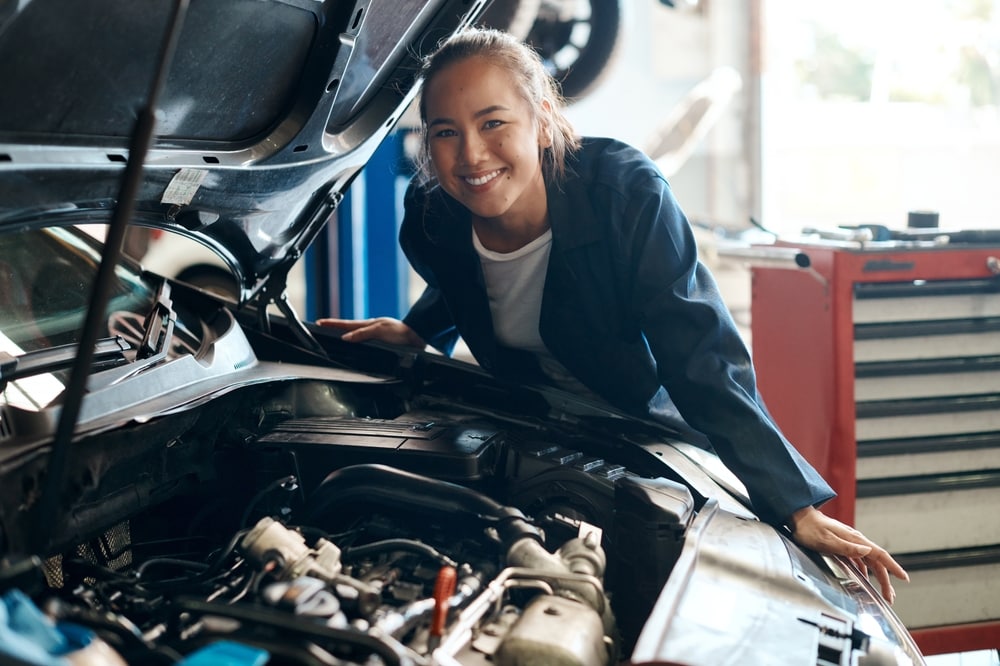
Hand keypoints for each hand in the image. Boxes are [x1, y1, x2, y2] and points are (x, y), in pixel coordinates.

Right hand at [315, 317, 425, 349]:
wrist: (417, 337)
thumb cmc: (400, 333)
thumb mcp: (379, 331)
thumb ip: (362, 334)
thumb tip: (345, 338)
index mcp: (369, 324)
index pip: (346, 325)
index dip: (333, 324)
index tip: (320, 322)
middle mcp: (372, 329)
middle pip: (349, 328)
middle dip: (335, 327)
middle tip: (322, 325)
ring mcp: (377, 335)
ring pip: (357, 334)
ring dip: (345, 333)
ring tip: (334, 333)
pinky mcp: (382, 342)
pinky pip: (364, 341)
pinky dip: (356, 340)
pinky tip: (356, 344)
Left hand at [788, 506, 908, 603]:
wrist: (799, 518)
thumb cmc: (810, 529)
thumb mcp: (827, 541)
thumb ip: (847, 547)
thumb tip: (868, 551)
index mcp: (855, 539)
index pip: (880, 555)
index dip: (893, 567)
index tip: (904, 578)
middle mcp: (855, 541)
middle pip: (876, 562)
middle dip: (886, 580)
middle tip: (890, 598)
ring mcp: (849, 543)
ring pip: (869, 563)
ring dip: (877, 578)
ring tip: (883, 592)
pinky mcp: (842, 546)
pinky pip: (858, 561)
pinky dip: (865, 571)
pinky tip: (865, 579)